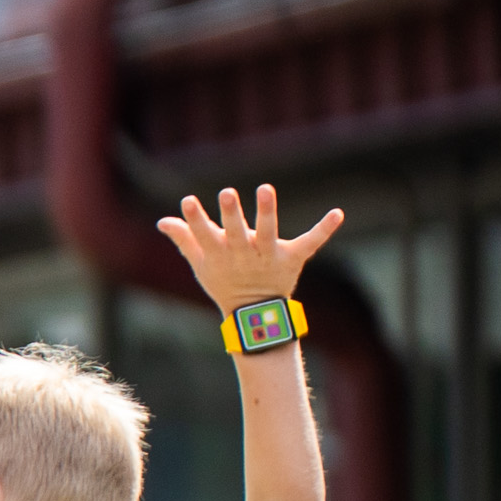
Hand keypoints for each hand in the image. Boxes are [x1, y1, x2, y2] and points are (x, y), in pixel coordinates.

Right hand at [158, 184, 343, 310]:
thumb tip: (163, 221)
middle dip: (231, 214)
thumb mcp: (202, 263)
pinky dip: (325, 228)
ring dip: (267, 212)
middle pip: (235, 232)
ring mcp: (268, 257)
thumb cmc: (224, 282)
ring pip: (268, 233)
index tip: (188, 200)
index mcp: (220, 254)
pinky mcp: (292, 258)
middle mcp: (243, 254)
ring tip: (265, 188)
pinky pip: (311, 242)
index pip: (203, 234)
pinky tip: (338, 213)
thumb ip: (184, 239)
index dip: (195, 218)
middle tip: (227, 193)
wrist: (254, 313)